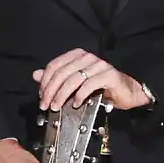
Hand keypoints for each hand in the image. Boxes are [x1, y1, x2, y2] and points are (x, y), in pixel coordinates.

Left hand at [33, 48, 150, 111]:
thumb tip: (36, 75)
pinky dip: (80, 95)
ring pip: (73, 79)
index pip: (55, 65)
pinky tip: (76, 104)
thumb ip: (57, 78)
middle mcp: (88, 57)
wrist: (127, 92)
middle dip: (51, 91)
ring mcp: (99, 65)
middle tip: (46, 105)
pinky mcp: (109, 75)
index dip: (45, 82)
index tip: (42, 96)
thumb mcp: (75, 83)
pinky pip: (89, 84)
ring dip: (62, 95)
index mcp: (78, 55)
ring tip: (57, 107)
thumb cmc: (102, 87)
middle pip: (62, 72)